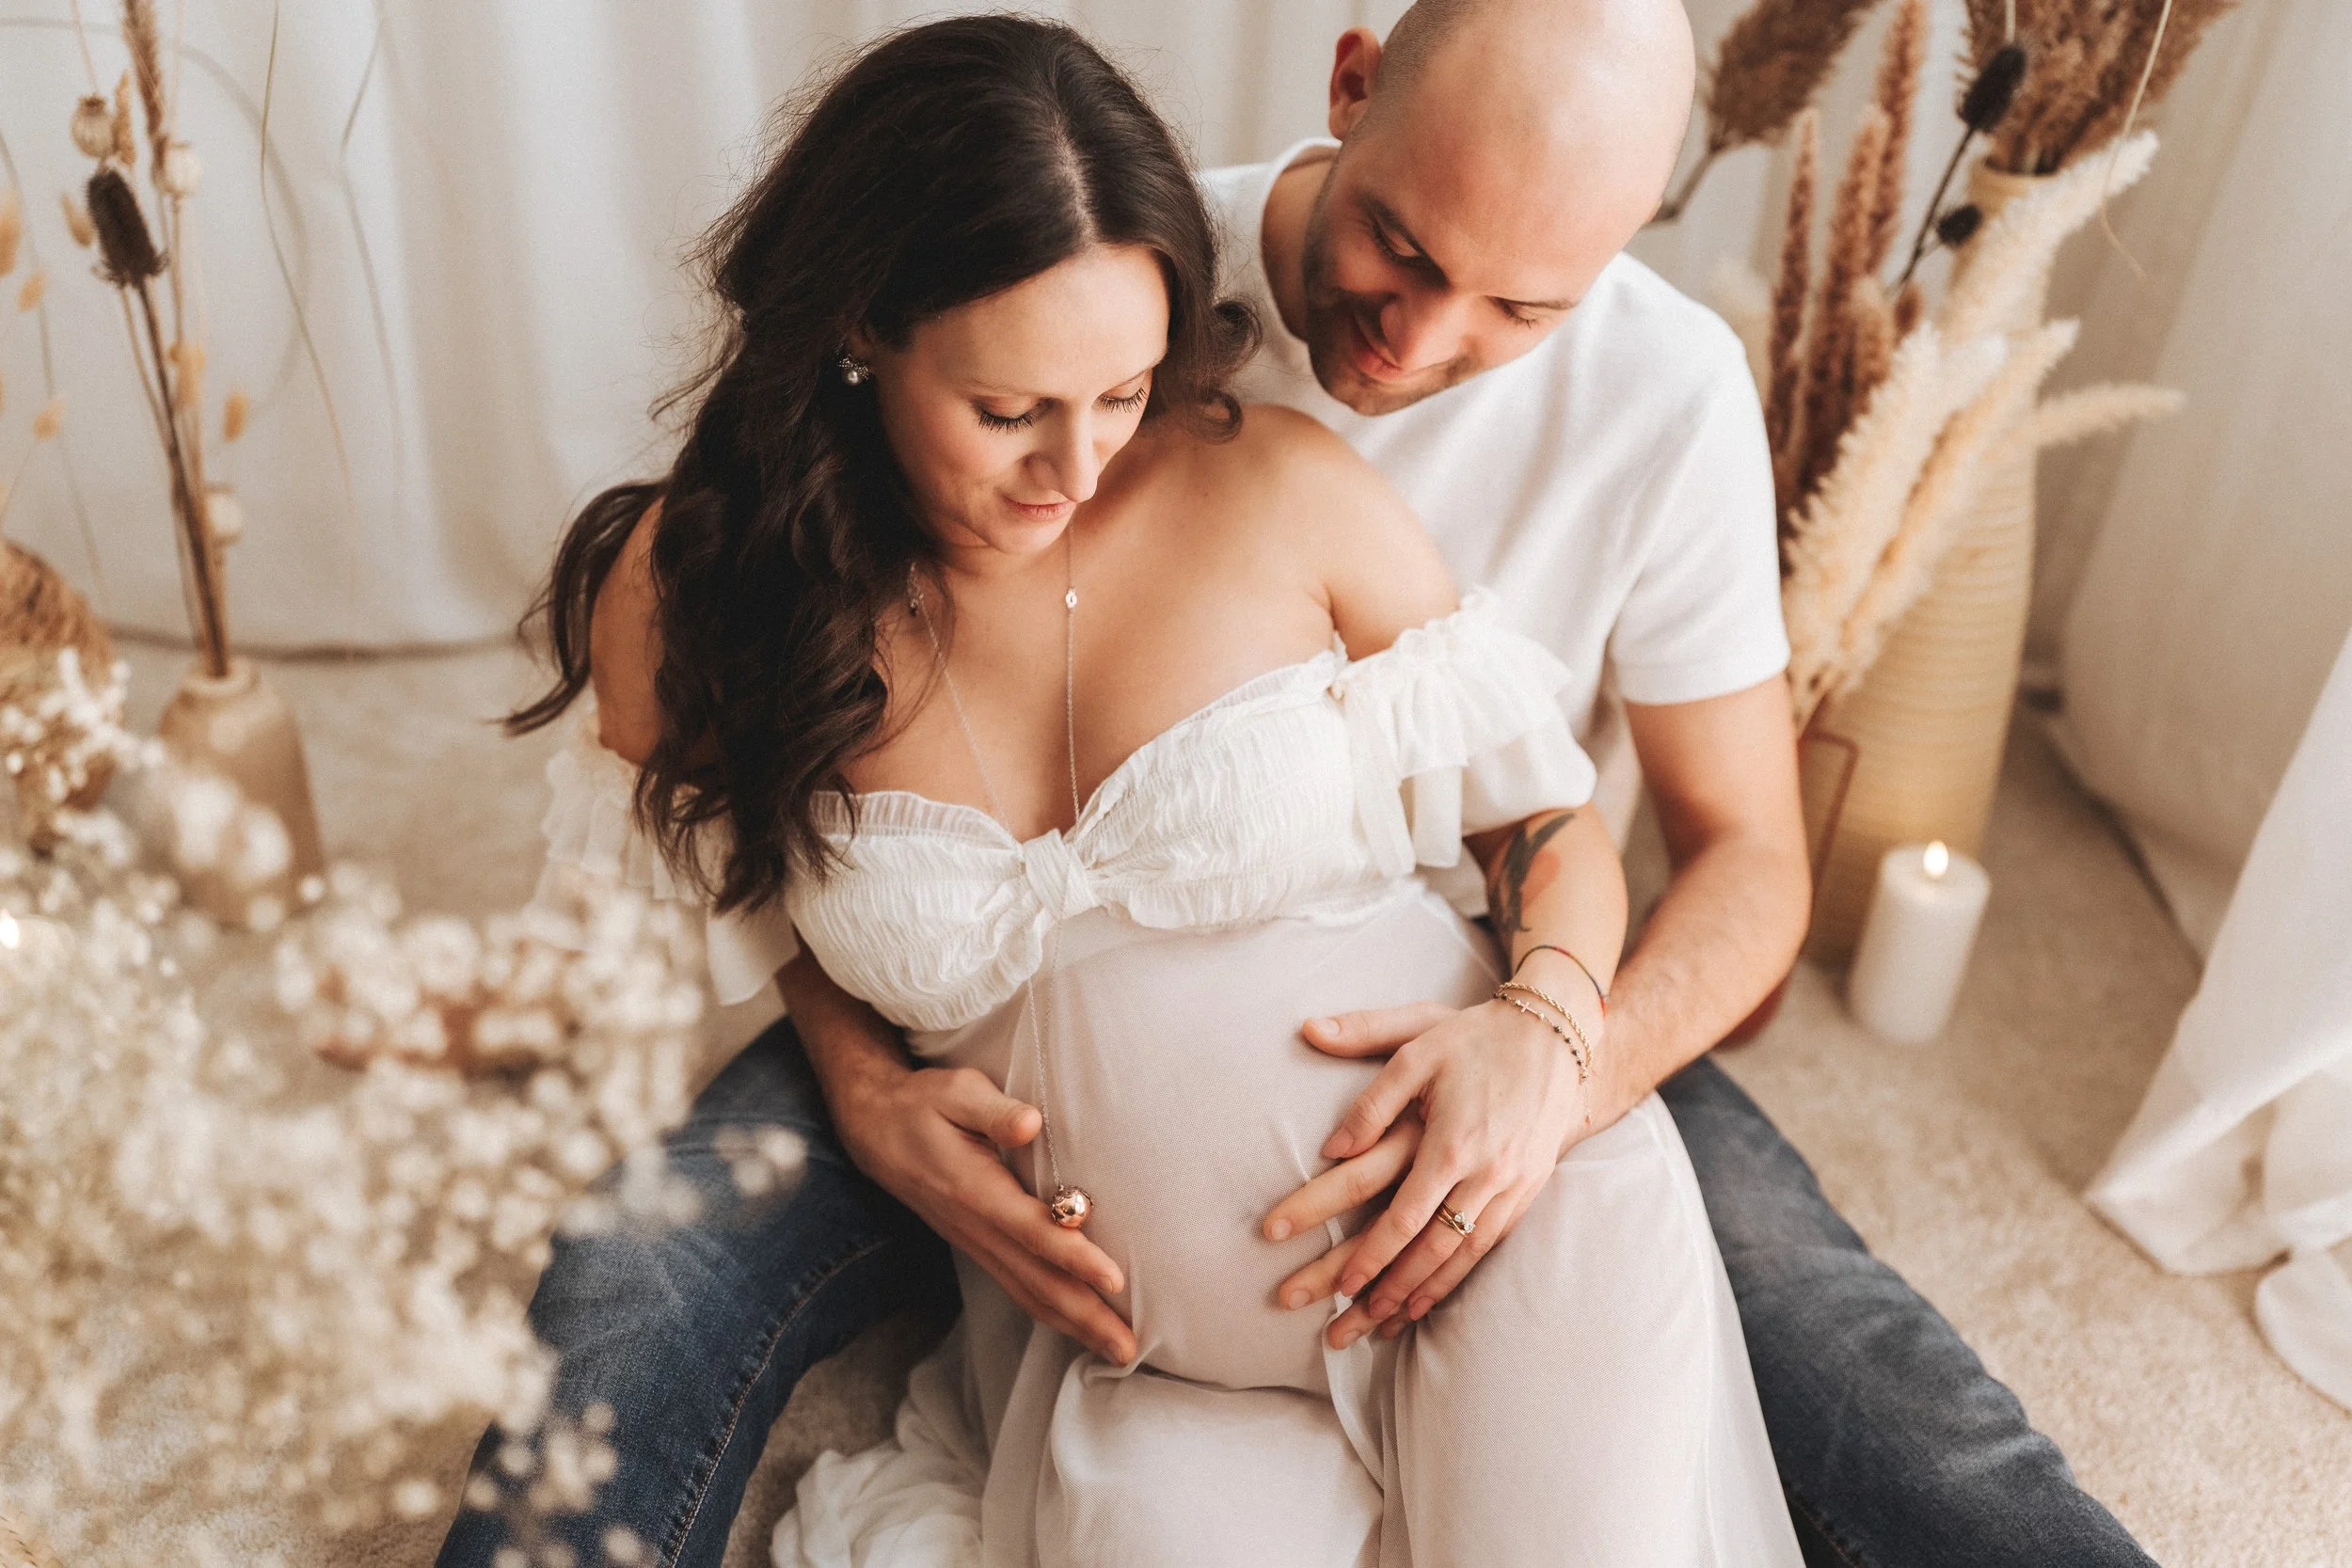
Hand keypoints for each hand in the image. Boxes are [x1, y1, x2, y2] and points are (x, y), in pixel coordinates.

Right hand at [831, 1058, 1136, 1363]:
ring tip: (1117, 1352)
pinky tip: (1078, 1326)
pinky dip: (1051, 1313)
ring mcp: (975, 1242)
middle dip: (1085, 1316)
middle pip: (1037, 1280)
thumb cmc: (923, 1104)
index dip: (1074, 1257)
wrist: (874, 1130)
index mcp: (976, 1189)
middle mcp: (976, 1227)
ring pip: (1028, 1293)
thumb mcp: (955, 1091)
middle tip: (1129, 1349)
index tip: (1114, 1280)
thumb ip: (993, 1109)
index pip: (1033, 1231)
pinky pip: (1018, 1288)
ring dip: (1074, 1325)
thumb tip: (1031, 1124)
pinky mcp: (977, 1246)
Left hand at [1265, 998, 1597, 1348]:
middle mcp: (1485, 1174)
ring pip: (1462, 1256)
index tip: (1340, 1285)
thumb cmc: (1476, 1037)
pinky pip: (1490, 1245)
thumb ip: (1371, 1097)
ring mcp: (1511, 1185)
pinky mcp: (1528, 1188)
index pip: (1403, 1217)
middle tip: (1349, 1324)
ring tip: (1385, 1322)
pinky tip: (1433, 1294)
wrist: (1556, 1035)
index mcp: (1451, 1143)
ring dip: (1422, 1293)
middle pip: (1430, 1250)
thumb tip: (1331, 1145)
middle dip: (1387, 1291)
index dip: (1371, 1256)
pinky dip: (1458, 1275)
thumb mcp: (1416, 1043)